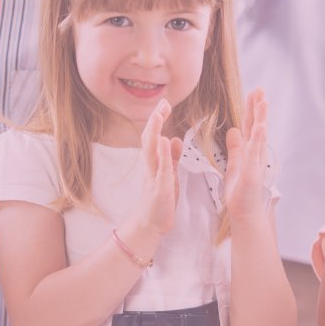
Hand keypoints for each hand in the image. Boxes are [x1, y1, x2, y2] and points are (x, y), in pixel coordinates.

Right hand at [126, 101, 182, 239]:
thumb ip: (171, 157)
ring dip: (155, 131)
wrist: (151, 224)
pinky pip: (161, 168)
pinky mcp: (159, 187)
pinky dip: (163, 154)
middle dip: (155, 119)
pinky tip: (167, 141)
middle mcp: (150, 166)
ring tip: (159, 114)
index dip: (158, 119)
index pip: (154, 136)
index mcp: (154, 163)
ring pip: (151, 149)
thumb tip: (175, 139)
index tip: (164, 104)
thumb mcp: (169, 174)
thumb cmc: (160, 201)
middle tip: (162, 102)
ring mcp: (153, 176)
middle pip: (149, 138)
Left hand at [223, 89, 271, 222]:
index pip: (251, 125)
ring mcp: (257, 162)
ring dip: (261, 118)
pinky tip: (259, 127)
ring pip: (259, 136)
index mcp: (250, 150)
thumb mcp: (234, 163)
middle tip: (261, 90)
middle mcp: (256, 154)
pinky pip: (254, 153)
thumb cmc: (240, 191)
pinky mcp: (253, 172)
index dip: (252, 109)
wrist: (245, 212)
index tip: (254, 92)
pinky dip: (256, 139)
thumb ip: (235, 147)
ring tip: (263, 102)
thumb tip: (232, 130)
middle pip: (258, 126)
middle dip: (259, 108)